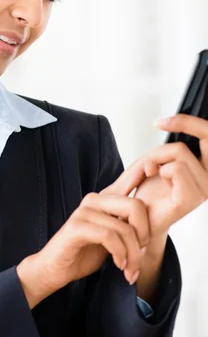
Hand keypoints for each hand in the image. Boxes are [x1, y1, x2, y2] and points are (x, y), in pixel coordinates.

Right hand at [17, 168, 149, 308]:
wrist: (54, 269)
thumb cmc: (84, 253)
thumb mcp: (112, 238)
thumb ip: (126, 226)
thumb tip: (151, 228)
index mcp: (105, 199)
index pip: (132, 177)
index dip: (147, 172)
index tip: (156, 177)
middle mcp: (95, 199)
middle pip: (136, 206)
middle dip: (145, 235)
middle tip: (141, 255)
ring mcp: (84, 211)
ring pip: (124, 227)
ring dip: (133, 255)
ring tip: (130, 269)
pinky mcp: (77, 227)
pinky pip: (109, 237)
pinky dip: (120, 255)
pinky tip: (119, 265)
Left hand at [121, 114, 207, 239]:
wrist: (136, 216)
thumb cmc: (151, 189)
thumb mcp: (165, 158)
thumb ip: (177, 145)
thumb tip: (174, 123)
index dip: (191, 121)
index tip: (163, 121)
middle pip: (205, 136)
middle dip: (180, 129)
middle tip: (160, 129)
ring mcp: (204, 190)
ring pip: (181, 152)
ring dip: (157, 156)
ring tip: (151, 170)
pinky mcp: (191, 199)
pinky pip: (175, 169)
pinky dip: (158, 169)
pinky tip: (155, 179)